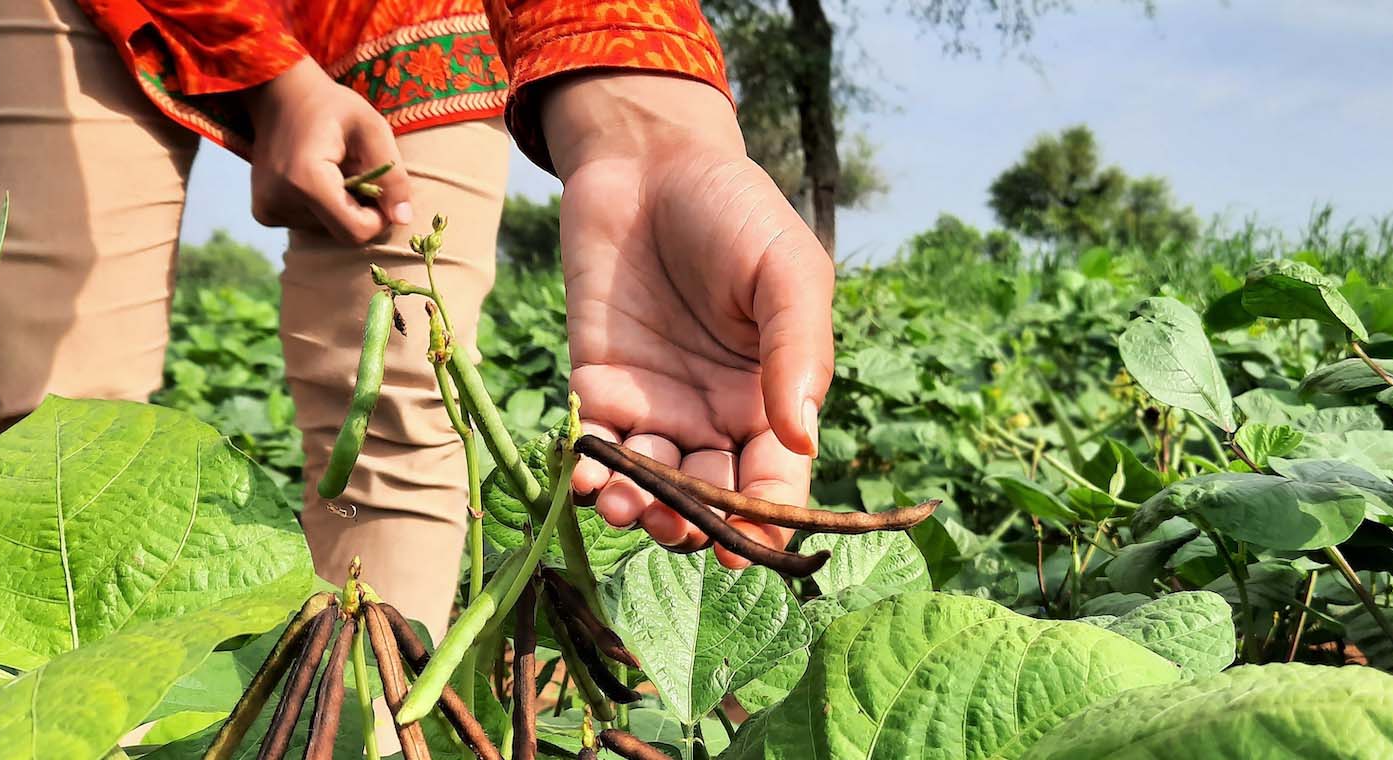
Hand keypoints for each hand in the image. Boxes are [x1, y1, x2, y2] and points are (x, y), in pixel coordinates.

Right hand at [243, 59, 412, 242]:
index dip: (379, 218)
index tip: (381, 190)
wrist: (279, 94)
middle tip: (356, 172)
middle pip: (342, 233)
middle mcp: (279, 201)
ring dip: (340, 206)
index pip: (356, 232)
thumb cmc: (332, 107)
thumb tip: (403, 220)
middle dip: (359, 210)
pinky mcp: (263, 212)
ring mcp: (267, 209)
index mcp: (306, 181)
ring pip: (327, 230)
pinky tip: (315, 177)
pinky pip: (309, 224)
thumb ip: (392, 175)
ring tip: (332, 169)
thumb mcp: (372, 129)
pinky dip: (321, 207)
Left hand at [543, 73, 835, 568]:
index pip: (775, 479)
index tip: (748, 548)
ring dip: (640, 508)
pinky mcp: (595, 386)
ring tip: (628, 504)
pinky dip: (590, 473)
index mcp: (772, 398)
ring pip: (651, 485)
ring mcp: (654, 405)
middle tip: (678, 525)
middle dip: (695, 524)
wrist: (648, 160)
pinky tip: (588, 477)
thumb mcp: (787, 270)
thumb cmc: (734, 210)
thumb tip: (804, 441)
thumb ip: (798, 352)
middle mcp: (715, 417)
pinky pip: (595, 447)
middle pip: (710, 499)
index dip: (765, 520)